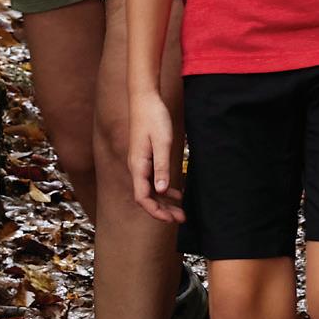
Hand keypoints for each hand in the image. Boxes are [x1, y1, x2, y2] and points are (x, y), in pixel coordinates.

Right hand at [127, 90, 184, 224]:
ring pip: (151, 190)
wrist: (145, 98)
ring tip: (181, 211)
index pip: (143, 198)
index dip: (156, 212)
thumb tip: (162, 191)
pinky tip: (177, 193)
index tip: (171, 219)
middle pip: (147, 198)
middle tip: (181, 219)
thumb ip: (161, 167)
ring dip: (165, 202)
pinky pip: (154, 180)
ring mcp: (141, 163)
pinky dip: (165, 190)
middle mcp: (137, 167)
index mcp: (138, 165)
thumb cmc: (154, 118)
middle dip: (163, 211)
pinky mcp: (146, 158)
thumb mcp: (162, 142)